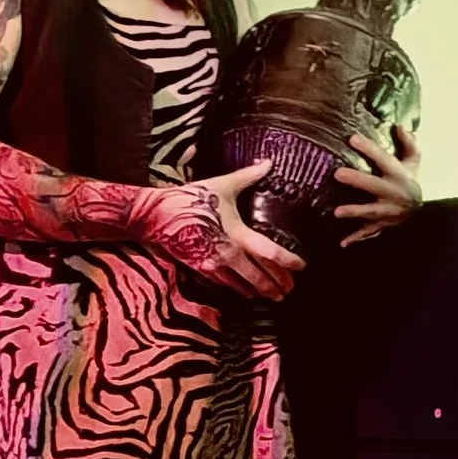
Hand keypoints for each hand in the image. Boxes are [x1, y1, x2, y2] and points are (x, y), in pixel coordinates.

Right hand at [139, 162, 303, 299]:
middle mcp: (228, 253)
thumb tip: (268, 163)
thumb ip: (248, 176)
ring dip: (260, 291)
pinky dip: (240, 289)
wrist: (155, 216)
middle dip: (278, 284)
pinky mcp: (201, 269)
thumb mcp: (222, 185)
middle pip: (260, 276)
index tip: (302, 266)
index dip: (289, 262)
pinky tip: (247, 292)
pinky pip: (225, 284)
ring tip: (274, 295)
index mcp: (237, 234)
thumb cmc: (189, 199)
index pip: (271, 252)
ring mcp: (213, 264)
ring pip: (244, 285)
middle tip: (290, 290)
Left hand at [333, 122, 422, 246]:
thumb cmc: (409, 179)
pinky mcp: (382, 224)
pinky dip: (356, 237)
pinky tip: (342, 242)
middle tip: (337, 174)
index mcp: (399, 174)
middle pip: (374, 185)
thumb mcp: (413, 161)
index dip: (369, 148)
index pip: (383, 158)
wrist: (418, 208)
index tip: (353, 138)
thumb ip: (408, 143)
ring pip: (371, 211)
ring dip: (354, 212)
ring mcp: (388, 211)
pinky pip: (369, 231)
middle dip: (357, 180)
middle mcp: (394, 192)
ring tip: (336, 212)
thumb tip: (400, 126)